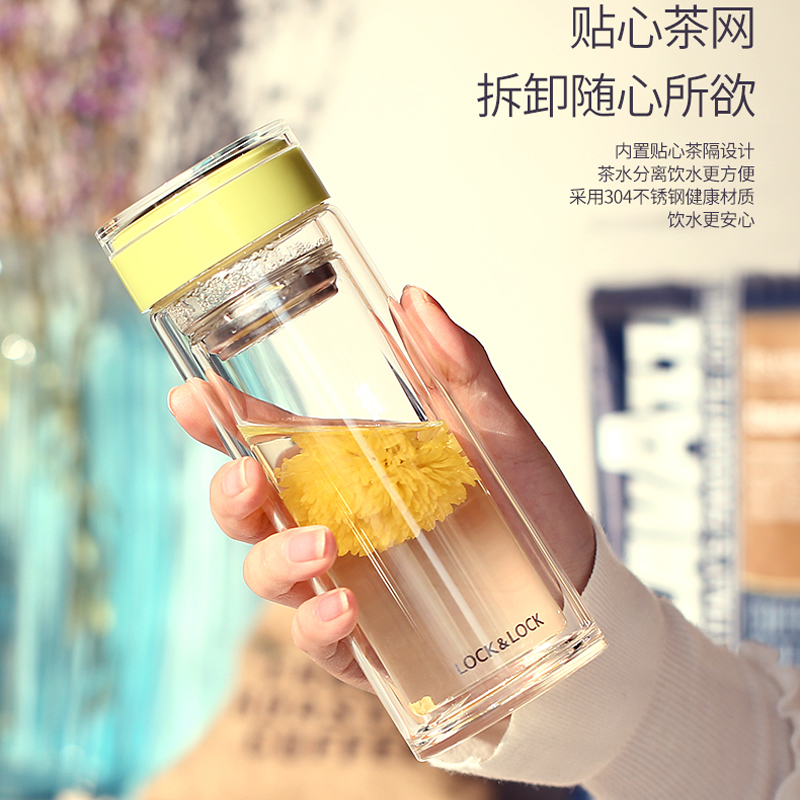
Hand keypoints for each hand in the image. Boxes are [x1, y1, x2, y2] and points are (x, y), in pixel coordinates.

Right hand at [168, 285, 596, 690]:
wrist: (572, 592)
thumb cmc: (526, 506)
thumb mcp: (497, 431)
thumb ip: (458, 367)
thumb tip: (415, 299)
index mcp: (354, 468)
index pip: (271, 439)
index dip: (222, 419)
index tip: (191, 396)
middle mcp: (336, 522)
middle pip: (251, 511)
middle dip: (230, 493)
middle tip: (250, 478)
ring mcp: (343, 581)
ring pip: (268, 573)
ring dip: (275, 559)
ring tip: (321, 546)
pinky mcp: (365, 642)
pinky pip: (317, 638)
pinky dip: (318, 625)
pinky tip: (344, 607)